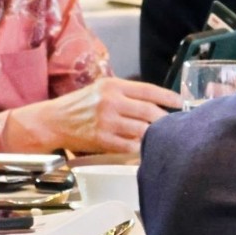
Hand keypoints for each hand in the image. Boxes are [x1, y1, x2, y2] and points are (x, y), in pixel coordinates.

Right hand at [4, 77, 181, 153]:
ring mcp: (106, 121)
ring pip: (143, 130)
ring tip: (162, 137)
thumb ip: (126, 93)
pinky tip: (143, 148)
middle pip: (150, 112)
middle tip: (175, 124)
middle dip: (166, 120)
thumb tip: (155, 102)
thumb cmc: (80, 105)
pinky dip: (139, 148)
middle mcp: (111, 102)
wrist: (54, 121)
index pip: (149, 90)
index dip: (169, 97)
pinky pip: (130, 146)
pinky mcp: (102, 139)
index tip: (181, 103)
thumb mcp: (101, 89)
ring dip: (154, 135)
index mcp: (112, 86)